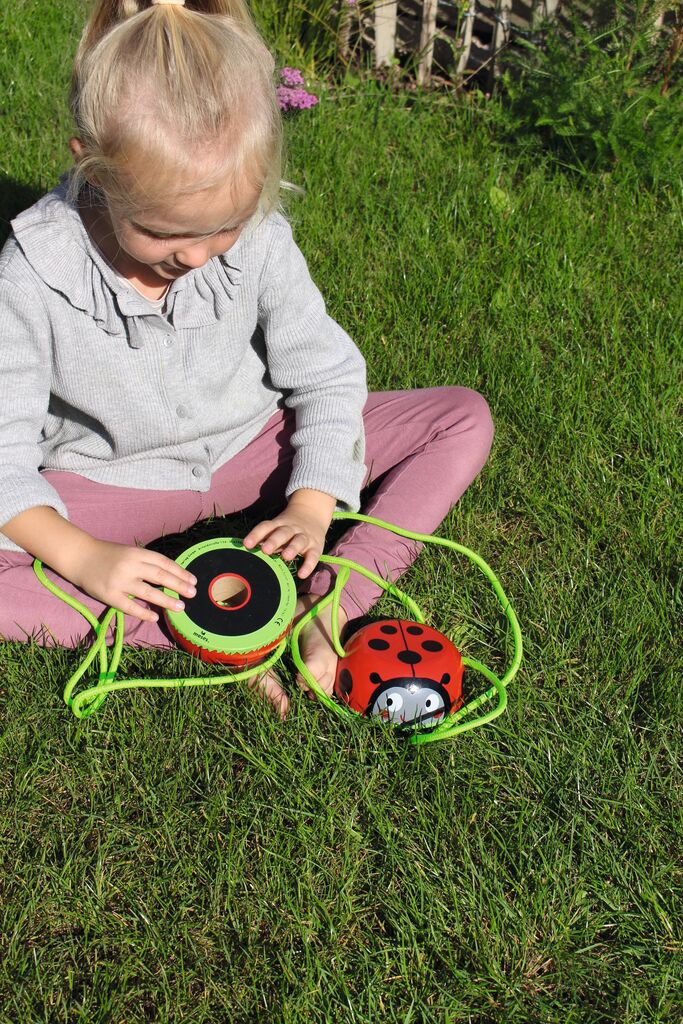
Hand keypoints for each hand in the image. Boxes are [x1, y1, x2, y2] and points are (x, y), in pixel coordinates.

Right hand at [70, 538, 196, 622]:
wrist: (80, 557)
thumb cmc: (108, 555)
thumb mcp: (129, 552)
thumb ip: (146, 562)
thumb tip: (170, 576)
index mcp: (136, 553)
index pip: (163, 562)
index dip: (179, 571)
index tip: (192, 580)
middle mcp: (130, 566)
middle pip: (159, 576)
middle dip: (178, 585)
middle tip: (193, 593)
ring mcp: (119, 581)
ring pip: (148, 592)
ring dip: (166, 600)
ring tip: (180, 607)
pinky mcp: (109, 595)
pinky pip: (130, 606)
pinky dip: (143, 612)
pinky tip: (155, 617)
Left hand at [243, 489, 335, 578]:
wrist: (312, 514)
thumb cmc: (287, 529)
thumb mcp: (276, 529)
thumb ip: (264, 540)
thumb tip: (246, 555)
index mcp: (278, 524)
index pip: (266, 527)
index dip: (256, 534)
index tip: (246, 544)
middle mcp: (291, 529)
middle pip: (283, 533)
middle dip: (274, 541)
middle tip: (265, 550)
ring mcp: (304, 537)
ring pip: (299, 541)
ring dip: (292, 548)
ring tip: (285, 557)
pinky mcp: (316, 547)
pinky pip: (313, 556)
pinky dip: (308, 565)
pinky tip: (302, 574)